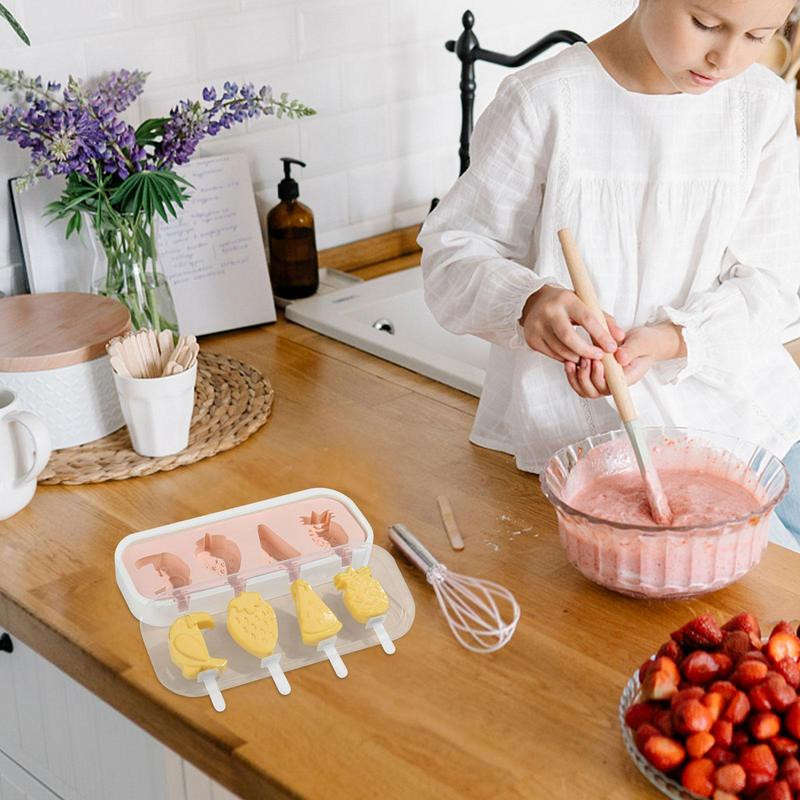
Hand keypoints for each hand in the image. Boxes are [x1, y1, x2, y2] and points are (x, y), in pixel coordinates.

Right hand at [519, 285, 623, 362]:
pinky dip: (565, 358)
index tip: (611, 347)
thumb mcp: (585, 305)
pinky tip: (571, 355)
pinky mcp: (531, 339)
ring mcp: (537, 326)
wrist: (534, 302)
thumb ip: (605, 320)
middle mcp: (549, 312)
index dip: (600, 335)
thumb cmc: (566, 304)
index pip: (586, 319)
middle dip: (586, 351)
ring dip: (576, 357)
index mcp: (567, 300)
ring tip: (586, 357)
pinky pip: (552, 354)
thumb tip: (619, 338)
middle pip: (569, 338)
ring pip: (560, 350)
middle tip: (598, 357)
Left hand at [564, 322, 685, 397]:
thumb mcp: (641, 343)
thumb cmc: (646, 343)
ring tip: (577, 360)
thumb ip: (631, 350)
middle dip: (586, 376)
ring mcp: (605, 379)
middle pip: (595, 391)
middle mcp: (614, 382)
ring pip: (585, 388)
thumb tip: (619, 357)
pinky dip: (573, 373)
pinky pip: (581, 380)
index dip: (600, 379)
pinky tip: (571, 361)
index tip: (598, 364)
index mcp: (627, 378)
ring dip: (578, 376)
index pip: (610, 388)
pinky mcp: (596, 372)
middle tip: (586, 359)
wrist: (645, 341)